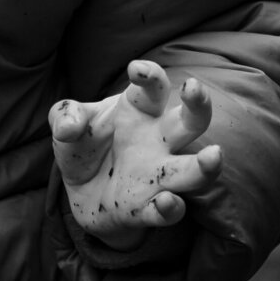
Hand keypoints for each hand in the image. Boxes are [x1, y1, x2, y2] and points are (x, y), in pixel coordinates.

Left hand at [49, 59, 222, 250]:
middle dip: (198, 105)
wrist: (80, 194)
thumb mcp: (67, 126)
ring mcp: (156, 176)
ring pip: (191, 170)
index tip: (135, 69)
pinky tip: (166, 202)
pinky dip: (169, 209)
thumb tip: (67, 127)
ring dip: (205, 165)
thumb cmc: (83, 147)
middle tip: (194, 89)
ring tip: (214, 155)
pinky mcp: (146, 209)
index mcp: (140, 111)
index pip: (154, 88)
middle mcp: (157, 142)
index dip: (149, 75)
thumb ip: (65, 117)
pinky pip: (166, 211)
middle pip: (190, 121)